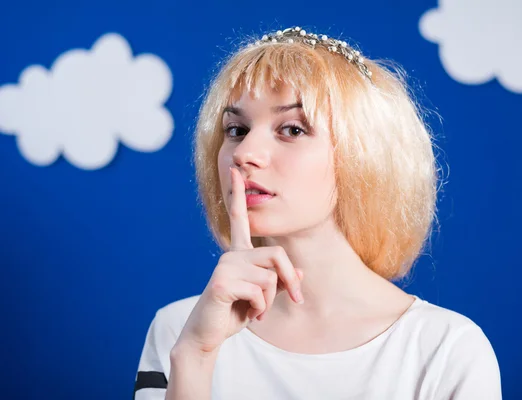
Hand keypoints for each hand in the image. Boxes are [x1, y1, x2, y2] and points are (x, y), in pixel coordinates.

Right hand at [174, 167, 303, 355]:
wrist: (208, 335)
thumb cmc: (234, 313)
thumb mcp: (262, 296)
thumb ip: (279, 281)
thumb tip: (298, 271)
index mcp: (238, 254)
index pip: (239, 220)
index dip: (238, 195)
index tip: (234, 171)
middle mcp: (231, 255)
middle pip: (276, 255)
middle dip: (288, 282)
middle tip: (294, 300)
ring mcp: (225, 267)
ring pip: (270, 278)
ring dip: (270, 301)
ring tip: (256, 310)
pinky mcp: (222, 282)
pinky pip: (260, 292)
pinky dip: (261, 309)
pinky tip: (248, 315)